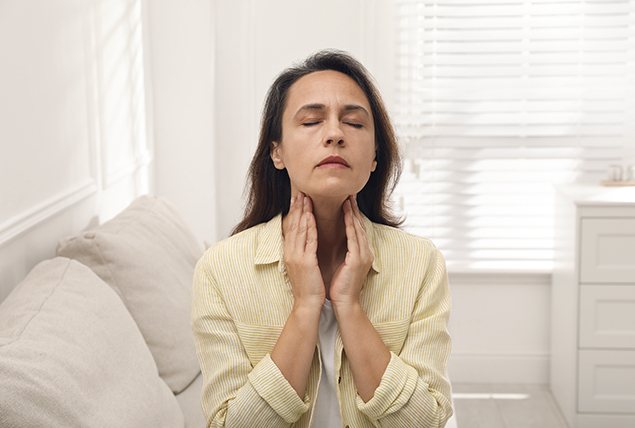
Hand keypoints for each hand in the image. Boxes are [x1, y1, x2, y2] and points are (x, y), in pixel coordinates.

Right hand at [282, 192, 324, 309]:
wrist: (306, 304)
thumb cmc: (308, 287)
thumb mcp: (302, 266)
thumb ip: (302, 252)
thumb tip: (305, 241)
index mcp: (289, 253)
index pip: (291, 228)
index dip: (294, 213)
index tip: (297, 199)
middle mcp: (290, 253)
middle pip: (293, 225)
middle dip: (297, 208)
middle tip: (300, 192)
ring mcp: (296, 257)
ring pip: (299, 230)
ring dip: (302, 212)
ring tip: (305, 198)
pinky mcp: (305, 262)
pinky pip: (308, 241)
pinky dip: (309, 227)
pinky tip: (310, 216)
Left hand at [329, 195, 373, 308]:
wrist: (344, 303)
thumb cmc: (340, 286)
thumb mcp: (343, 265)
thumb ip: (345, 251)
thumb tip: (340, 241)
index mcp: (361, 253)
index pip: (357, 229)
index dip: (353, 215)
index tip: (347, 201)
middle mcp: (365, 252)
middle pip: (359, 225)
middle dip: (354, 209)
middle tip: (349, 193)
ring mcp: (363, 255)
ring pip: (358, 229)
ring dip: (352, 213)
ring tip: (347, 199)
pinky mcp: (358, 259)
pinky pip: (354, 238)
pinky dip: (350, 225)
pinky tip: (346, 215)